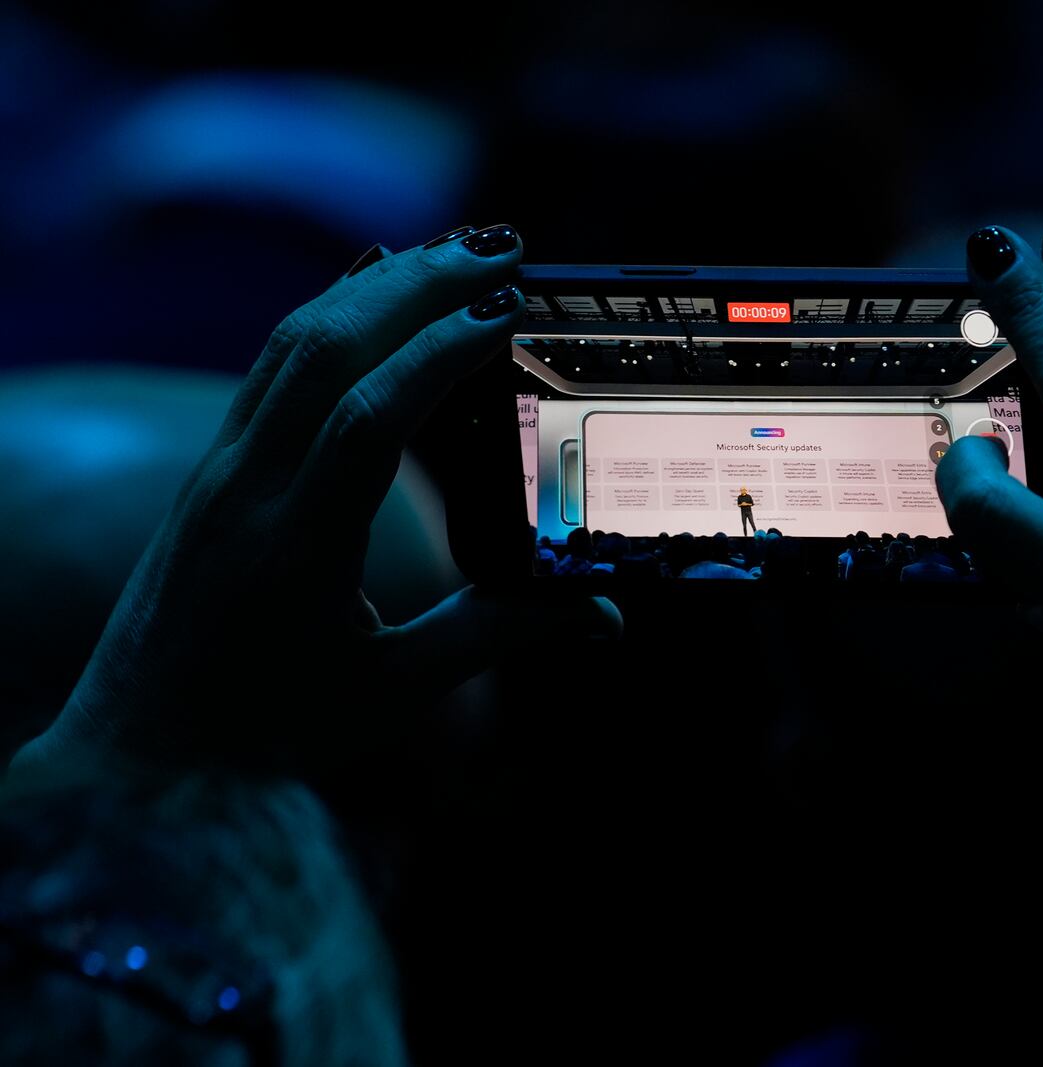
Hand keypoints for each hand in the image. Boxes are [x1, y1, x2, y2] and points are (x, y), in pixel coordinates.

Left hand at [13, 225, 618, 774]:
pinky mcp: (210, 472)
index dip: (439, 351)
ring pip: (289, 343)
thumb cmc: (268, 731)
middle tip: (500, 246)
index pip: (367, 417)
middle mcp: (244, 490)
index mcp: (295, 545)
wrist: (140, 758)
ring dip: (373, 285)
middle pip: (324, 348)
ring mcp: (218, 472)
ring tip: (450, 249)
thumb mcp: (393, 688)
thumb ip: (499, 635)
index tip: (507, 310)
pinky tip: (367, 287)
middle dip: (416, 284)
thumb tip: (600, 614)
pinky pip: (267, 367)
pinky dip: (326, 314)